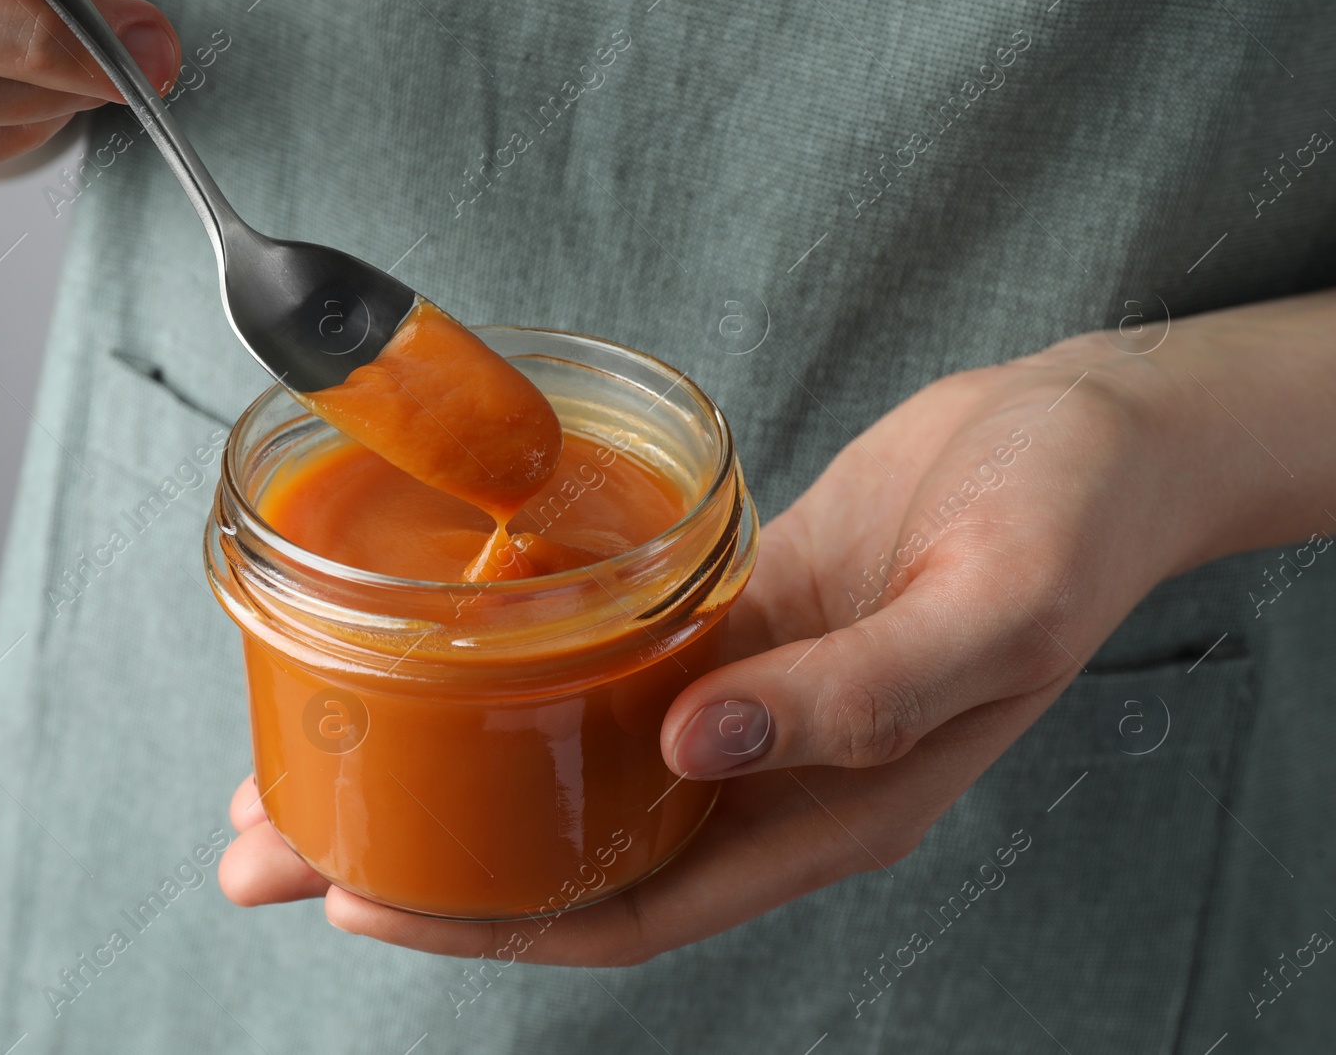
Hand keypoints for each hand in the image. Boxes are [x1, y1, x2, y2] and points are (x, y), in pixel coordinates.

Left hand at [219, 291, 1335, 965]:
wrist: (1088, 437)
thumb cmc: (1064, 522)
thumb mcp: (985, 611)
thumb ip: (855, 694)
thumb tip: (702, 742)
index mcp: (828, 812)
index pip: (633, 906)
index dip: (498, 925)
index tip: (370, 899)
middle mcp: (766, 772)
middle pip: (569, 850)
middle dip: (428, 859)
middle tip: (274, 843)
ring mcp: (742, 697)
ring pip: (568, 762)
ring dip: (448, 765)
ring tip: (319, 750)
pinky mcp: (731, 621)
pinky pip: (603, 667)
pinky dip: (515, 677)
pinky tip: (441, 658)